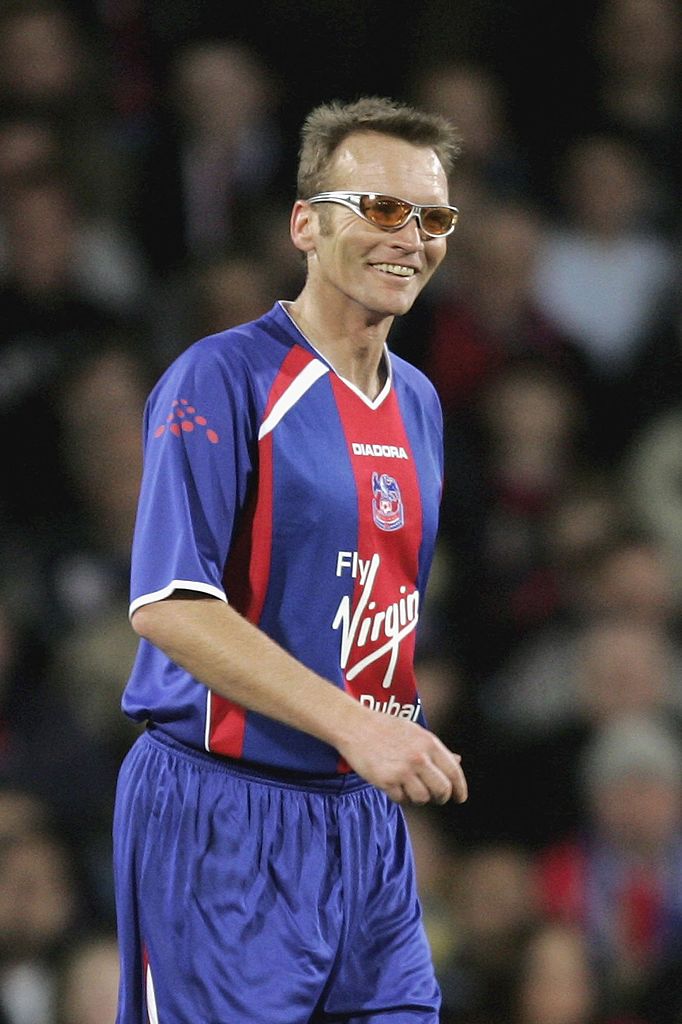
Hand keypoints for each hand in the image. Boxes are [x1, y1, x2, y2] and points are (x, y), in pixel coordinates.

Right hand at [337, 709, 467, 805]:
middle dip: (441, 797)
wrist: (355, 725)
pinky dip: (400, 797)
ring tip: (409, 787)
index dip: (460, 789)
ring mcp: (402, 770)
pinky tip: (394, 785)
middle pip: (442, 790)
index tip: (460, 798)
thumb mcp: (415, 733)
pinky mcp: (386, 781)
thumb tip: (458, 761)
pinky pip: (401, 800)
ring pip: (422, 798)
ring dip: (418, 798)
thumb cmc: (385, 727)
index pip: (453, 772)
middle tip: (436, 798)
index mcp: (429, 743)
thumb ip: (436, 749)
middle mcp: (418, 757)